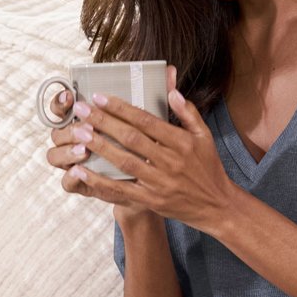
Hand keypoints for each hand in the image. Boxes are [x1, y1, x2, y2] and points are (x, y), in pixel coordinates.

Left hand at [64, 71, 236, 233]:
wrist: (217, 206)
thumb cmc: (208, 168)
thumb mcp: (204, 136)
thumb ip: (188, 112)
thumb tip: (172, 90)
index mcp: (182, 142)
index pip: (146, 120)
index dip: (121, 108)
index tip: (100, 97)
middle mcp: (170, 161)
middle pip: (131, 138)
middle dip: (103, 122)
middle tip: (81, 109)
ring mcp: (160, 182)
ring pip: (124, 162)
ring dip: (100, 146)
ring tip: (79, 133)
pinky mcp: (152, 200)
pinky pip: (121, 190)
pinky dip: (100, 181)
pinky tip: (81, 171)